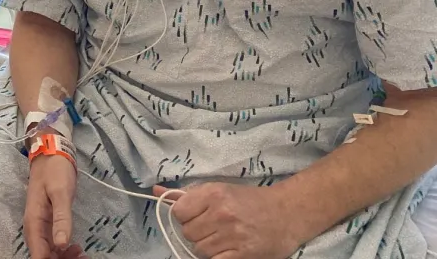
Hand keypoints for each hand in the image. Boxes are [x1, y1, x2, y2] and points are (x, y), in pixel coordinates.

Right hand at [25, 156, 84, 258]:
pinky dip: (64, 250)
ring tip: (82, 253)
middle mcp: (34, 228)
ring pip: (48, 252)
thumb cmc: (55, 171)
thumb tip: (62, 245)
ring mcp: (40, 226)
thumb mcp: (60, 192)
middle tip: (82, 256)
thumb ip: (61, 219)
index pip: (38, 255)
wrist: (50, 154)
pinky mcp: (47, 223)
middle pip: (43, 256)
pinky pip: (53, 244)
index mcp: (34, 222)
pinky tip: (77, 248)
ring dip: (64, 257)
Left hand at [154, 183, 301, 258]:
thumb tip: (156, 191)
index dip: (184, 216)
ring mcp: (233, 236)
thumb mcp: (218, 190)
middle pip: (188, 232)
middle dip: (196, 232)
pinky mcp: (243, 255)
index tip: (195, 216)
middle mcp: (222, 213)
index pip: (178, 211)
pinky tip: (226, 249)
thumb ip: (186, 194)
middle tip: (212, 228)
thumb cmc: (249, 200)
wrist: (287, 213)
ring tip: (222, 238)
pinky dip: (216, 258)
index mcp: (213, 194)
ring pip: (199, 249)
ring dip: (206, 247)